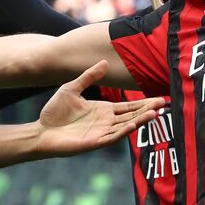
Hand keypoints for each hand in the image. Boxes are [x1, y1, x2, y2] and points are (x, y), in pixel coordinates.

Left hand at [36, 62, 164, 154]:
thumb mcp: (71, 89)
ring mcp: (102, 132)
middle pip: (132, 115)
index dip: (144, 102)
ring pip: (126, 126)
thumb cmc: (55, 112)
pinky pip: (112, 136)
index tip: (160, 97)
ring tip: (155, 113)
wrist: (41, 130)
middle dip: (147, 110)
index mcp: (103, 110)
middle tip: (164, 103)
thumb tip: (105, 62)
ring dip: (140, 121)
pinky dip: (124, 131)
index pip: (129, 106)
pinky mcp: (94, 142)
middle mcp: (106, 122)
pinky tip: (133, 125)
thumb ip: (88, 77)